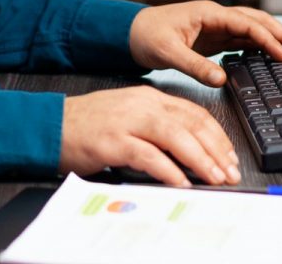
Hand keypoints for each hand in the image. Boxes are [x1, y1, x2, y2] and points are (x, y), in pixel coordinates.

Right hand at [59, 86, 239, 185]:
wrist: (49, 124)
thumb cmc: (88, 125)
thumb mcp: (129, 117)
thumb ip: (158, 129)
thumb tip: (190, 153)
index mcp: (150, 98)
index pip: (195, 113)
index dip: (218, 136)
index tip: (231, 156)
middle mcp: (142, 105)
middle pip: (192, 124)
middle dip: (217, 150)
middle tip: (231, 172)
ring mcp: (127, 121)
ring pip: (175, 137)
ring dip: (200, 159)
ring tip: (215, 178)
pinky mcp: (112, 140)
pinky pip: (147, 155)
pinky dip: (167, 170)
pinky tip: (180, 182)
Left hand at [129, 1, 281, 87]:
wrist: (130, 33)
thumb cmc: (146, 36)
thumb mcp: (168, 53)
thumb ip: (195, 66)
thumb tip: (221, 79)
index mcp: (209, 14)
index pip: (247, 24)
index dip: (267, 39)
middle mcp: (216, 17)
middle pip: (257, 21)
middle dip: (281, 34)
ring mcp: (216, 27)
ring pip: (253, 29)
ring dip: (274, 38)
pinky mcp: (213, 38)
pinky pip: (243, 40)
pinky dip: (260, 46)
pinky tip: (270, 57)